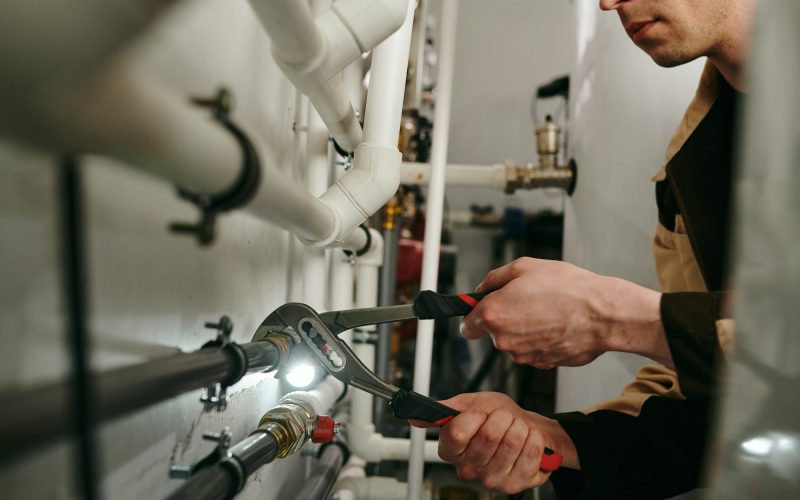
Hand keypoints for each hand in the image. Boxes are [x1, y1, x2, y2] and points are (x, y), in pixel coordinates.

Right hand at [411, 392, 577, 493]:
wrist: (524, 428)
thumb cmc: (496, 417)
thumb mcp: (470, 405)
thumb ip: (445, 410)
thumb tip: (415, 416)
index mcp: (451, 449)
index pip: (456, 434)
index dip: (473, 417)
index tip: (480, 412)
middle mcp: (468, 468)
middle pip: (487, 436)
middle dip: (501, 418)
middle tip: (502, 418)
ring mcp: (491, 479)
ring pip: (511, 442)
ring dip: (518, 427)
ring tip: (516, 427)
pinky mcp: (514, 485)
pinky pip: (530, 452)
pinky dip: (533, 438)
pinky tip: (527, 439)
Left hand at [461, 257, 671, 368]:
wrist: (602, 314)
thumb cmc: (568, 288)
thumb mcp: (524, 267)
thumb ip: (494, 279)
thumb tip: (482, 289)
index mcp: (494, 314)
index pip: (467, 326)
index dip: (474, 316)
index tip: (482, 310)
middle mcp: (504, 340)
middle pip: (494, 332)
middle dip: (505, 318)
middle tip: (527, 300)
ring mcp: (523, 355)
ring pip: (515, 342)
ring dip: (524, 329)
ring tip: (547, 310)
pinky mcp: (542, 364)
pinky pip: (533, 350)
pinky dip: (541, 339)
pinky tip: (557, 324)